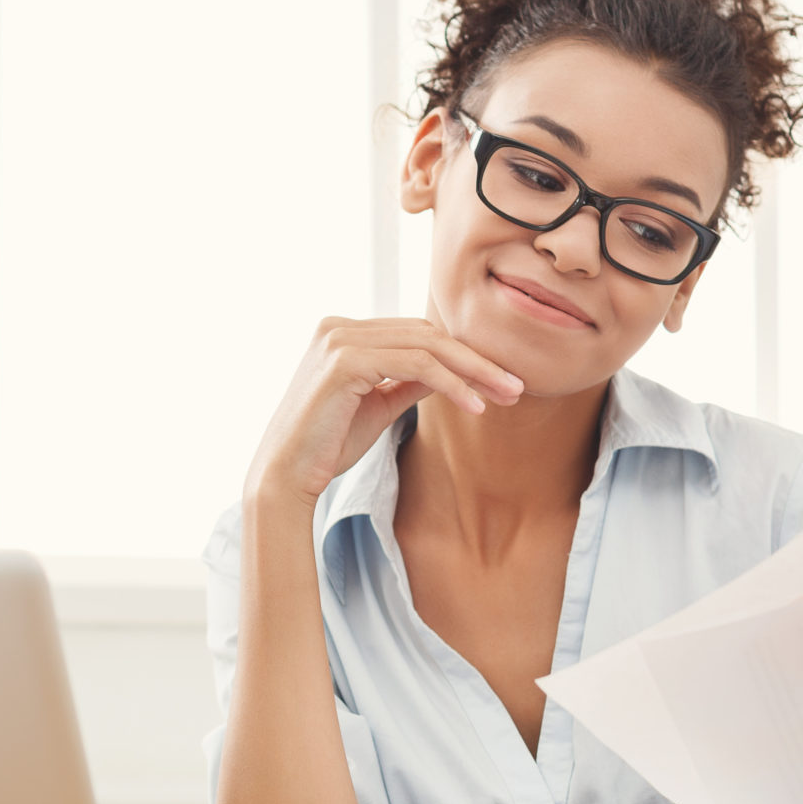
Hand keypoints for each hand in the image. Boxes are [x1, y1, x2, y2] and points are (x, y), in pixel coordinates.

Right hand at [245, 316, 523, 508]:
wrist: (286, 476)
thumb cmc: (327, 446)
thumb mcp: (379, 406)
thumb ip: (409, 382)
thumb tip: (450, 372)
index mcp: (343, 333)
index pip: (416, 333)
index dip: (462, 355)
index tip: (500, 382)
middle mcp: (338, 326)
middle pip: (426, 333)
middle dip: (476, 360)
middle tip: (516, 387)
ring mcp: (338, 339)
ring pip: (426, 345)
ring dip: (473, 371)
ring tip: (506, 395)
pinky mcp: (343, 361)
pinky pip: (414, 365)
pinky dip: (451, 384)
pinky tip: (475, 406)